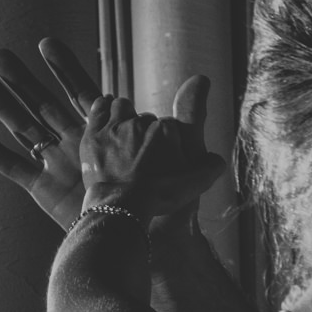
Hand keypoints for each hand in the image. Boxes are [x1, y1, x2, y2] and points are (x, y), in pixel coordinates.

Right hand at [0, 39, 218, 230]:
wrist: (154, 235)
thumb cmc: (172, 195)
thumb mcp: (183, 148)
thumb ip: (188, 114)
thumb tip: (202, 78)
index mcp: (107, 132)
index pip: (82, 91)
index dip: (64, 67)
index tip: (46, 43)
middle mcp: (78, 144)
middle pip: (44, 102)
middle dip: (22, 78)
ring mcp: (58, 165)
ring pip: (23, 127)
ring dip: (0, 104)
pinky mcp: (45, 189)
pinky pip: (11, 167)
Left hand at [80, 96, 224, 219]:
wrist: (122, 206)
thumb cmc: (159, 195)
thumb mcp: (195, 183)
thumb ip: (211, 167)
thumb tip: (217, 159)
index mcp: (166, 131)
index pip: (170, 125)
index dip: (168, 139)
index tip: (164, 153)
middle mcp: (140, 123)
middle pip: (145, 118)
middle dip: (145, 130)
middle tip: (143, 150)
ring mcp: (115, 126)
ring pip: (122, 107)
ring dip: (124, 114)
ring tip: (125, 129)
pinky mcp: (94, 133)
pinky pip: (99, 107)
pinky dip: (103, 106)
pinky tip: (106, 109)